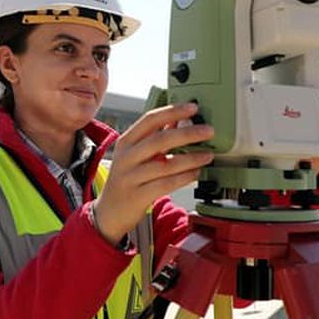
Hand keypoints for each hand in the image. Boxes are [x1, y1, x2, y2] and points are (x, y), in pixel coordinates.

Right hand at [93, 101, 213, 244]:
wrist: (109, 211)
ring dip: (190, 158)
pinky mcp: (137, 196)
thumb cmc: (127, 178)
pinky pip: (165, 184)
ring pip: (165, 164)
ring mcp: (130, 177)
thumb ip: (156, 137)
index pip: (150, 120)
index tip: (193, 108)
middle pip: (159, 140)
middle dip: (187, 134)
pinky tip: (196, 173)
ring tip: (207, 155)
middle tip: (208, 131)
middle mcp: (126, 157)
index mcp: (126, 141)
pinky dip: (183, 178)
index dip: (172, 111)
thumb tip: (180, 119)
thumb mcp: (135, 154)